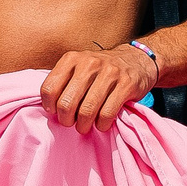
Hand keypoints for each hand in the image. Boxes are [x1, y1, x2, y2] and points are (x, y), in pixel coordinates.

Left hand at [42, 44, 156, 131]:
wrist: (137, 60)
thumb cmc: (101, 70)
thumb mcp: (79, 66)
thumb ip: (63, 81)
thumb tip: (49, 108)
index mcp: (72, 58)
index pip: (49, 88)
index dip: (49, 106)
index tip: (55, 112)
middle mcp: (89, 63)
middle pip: (66, 103)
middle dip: (66, 120)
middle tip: (71, 122)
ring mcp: (109, 73)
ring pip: (87, 111)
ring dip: (83, 125)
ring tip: (84, 126)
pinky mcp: (126, 84)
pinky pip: (107, 114)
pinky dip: (102, 125)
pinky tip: (101, 123)